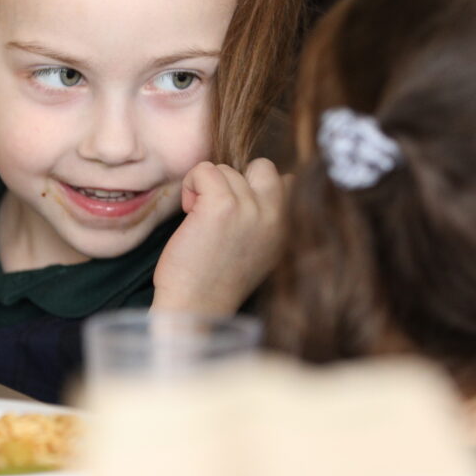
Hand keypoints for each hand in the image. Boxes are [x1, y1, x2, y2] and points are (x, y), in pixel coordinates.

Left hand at [151, 158, 286, 317]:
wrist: (195, 308)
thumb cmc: (216, 281)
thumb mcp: (261, 250)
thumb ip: (271, 218)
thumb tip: (283, 179)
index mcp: (286, 229)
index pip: (286, 182)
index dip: (254, 190)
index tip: (235, 215)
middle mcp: (275, 217)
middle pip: (261, 167)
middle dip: (235, 181)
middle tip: (217, 211)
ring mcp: (250, 209)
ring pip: (226, 169)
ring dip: (206, 188)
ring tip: (200, 221)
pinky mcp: (221, 205)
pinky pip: (204, 170)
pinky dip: (191, 184)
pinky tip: (189, 212)